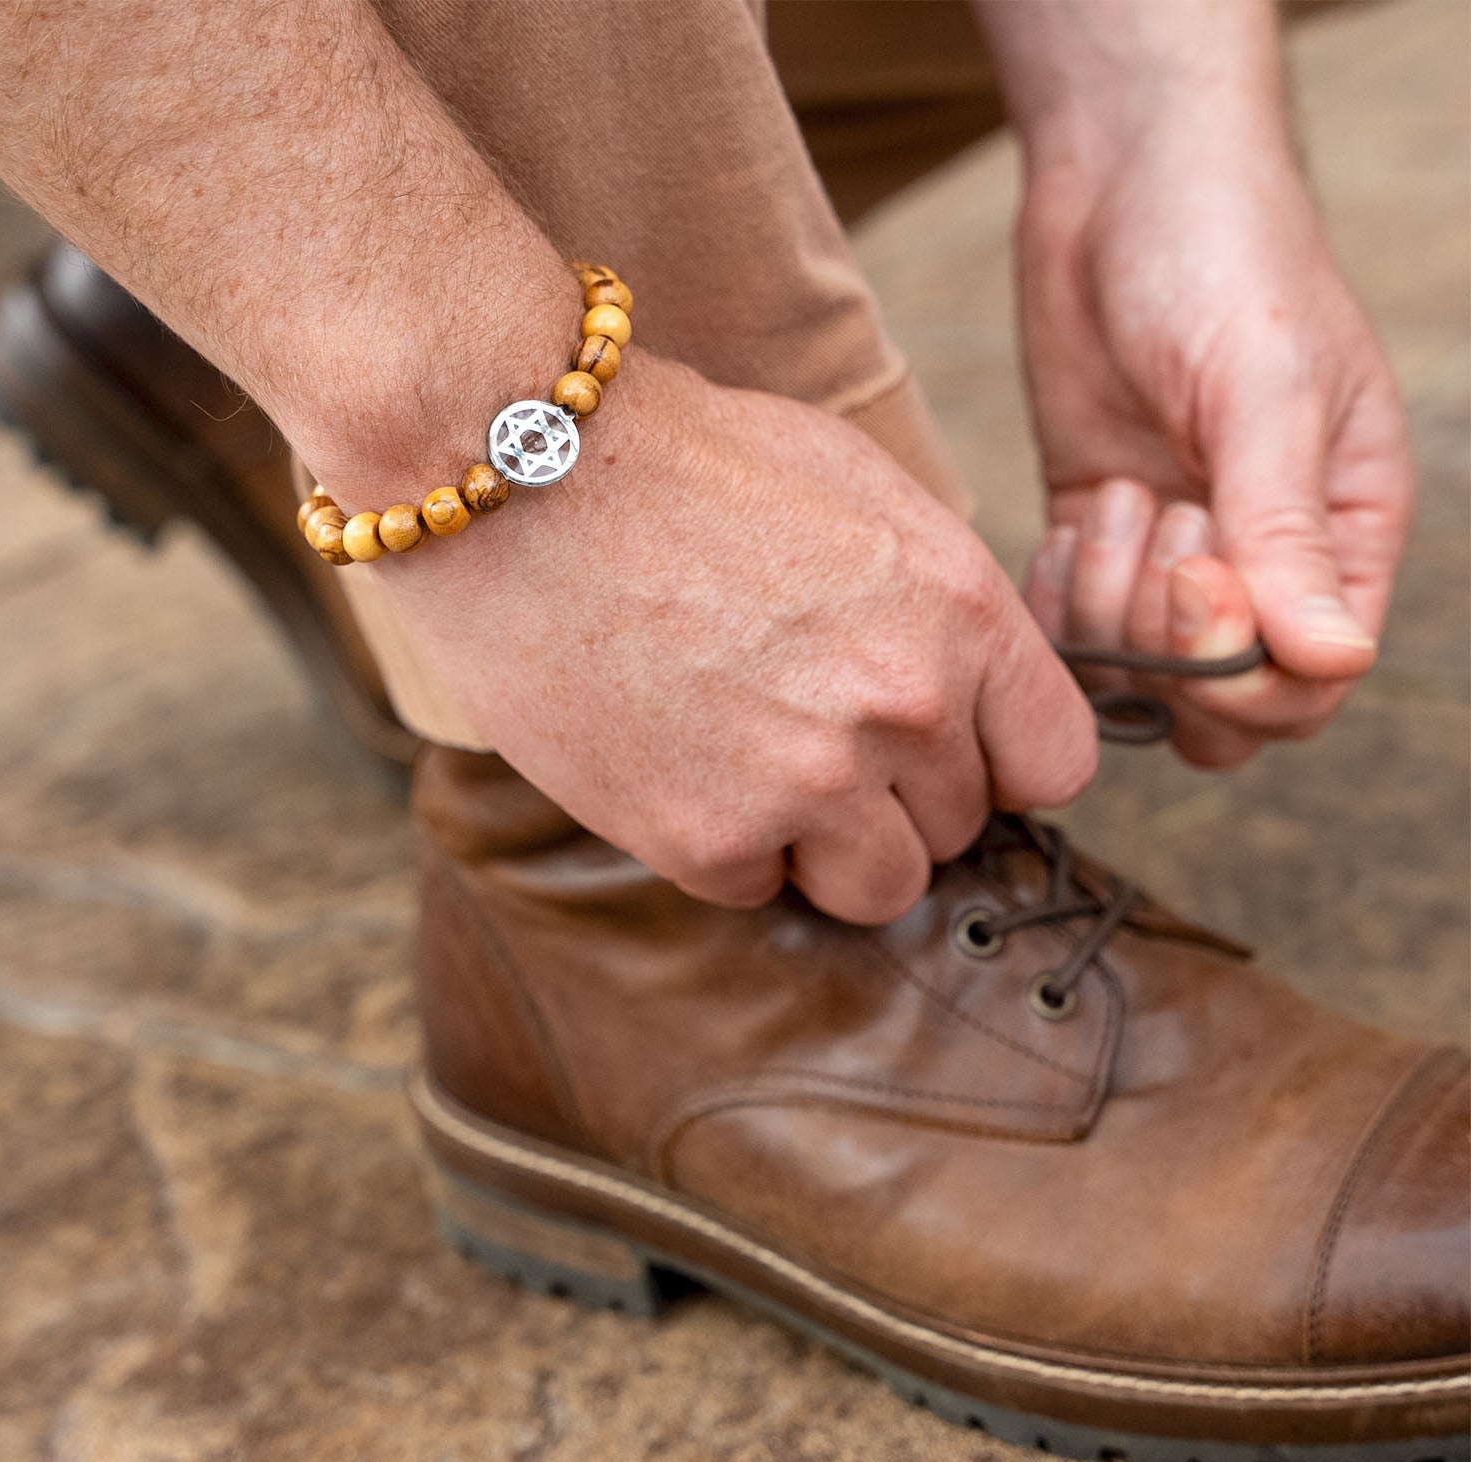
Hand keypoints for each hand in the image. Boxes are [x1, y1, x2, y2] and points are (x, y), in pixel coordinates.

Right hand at [360, 352, 1097, 922]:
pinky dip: (719, 846)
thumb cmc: (681, 460)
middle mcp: (903, 707)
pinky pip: (755, 889)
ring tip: (754, 769)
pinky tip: (672, 762)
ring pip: (878, 889)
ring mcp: (807, 782)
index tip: (945, 750)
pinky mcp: (706, 838)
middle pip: (957, 828)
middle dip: (896, 796)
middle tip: (808, 734)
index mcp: (958, 610)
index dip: (998, 760)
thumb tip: (969, 688)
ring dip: (827, 847)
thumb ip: (939, 602)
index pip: (1055, 762)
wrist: (516, 473)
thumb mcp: (856, 488)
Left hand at [1016, 118, 1411, 766]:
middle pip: (1217, 709)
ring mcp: (1172, 558)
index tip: (1192, 570)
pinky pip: (1070, 632)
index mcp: (1344, 536)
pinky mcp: (1099, 539)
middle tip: (1151, 520)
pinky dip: (1059, 597)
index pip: (1307, 688)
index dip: (1240, 669)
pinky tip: (1073, 520)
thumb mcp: (1266, 392)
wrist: (1119, 189)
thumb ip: (1290, 532)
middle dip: (1165, 646)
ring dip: (1107, 606)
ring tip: (1117, 496)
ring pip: (1133, 679)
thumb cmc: (1222, 264)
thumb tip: (1333, 662)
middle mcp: (1261, 565)